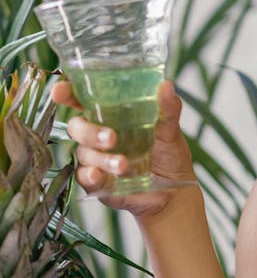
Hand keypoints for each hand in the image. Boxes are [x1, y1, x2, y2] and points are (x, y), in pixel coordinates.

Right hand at [50, 77, 196, 215]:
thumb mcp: (170, 130)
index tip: (61, 92)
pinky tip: (100, 176)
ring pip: (83, 153)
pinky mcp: (97, 182)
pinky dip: (90, 175)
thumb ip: (168, 109)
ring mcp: (96, 159)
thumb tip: (167, 85)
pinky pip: (84, 176)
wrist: (174, 192)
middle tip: (111, 138)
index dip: (68, 94)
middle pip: (77, 126)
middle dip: (89, 131)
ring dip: (101, 158)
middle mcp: (99, 135)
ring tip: (123, 165)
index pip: (83, 100)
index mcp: (111, 116)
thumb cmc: (169, 157)